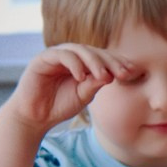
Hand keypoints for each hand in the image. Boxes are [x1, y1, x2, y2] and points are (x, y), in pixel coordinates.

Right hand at [5, 43, 133, 133]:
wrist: (35, 117)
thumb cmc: (59, 105)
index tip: (132, 73)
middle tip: (123, 73)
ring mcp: (56, 55)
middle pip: (93, 51)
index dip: (117, 63)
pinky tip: (82, 77)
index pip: (102, 57)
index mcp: (82, 63)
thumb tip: (111, 73)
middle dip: (110, 61)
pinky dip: (74, 64)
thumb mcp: (84, 95)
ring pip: (79, 50)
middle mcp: (70, 56)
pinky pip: (61, 55)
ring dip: (94, 62)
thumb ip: (95, 83)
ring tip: (103, 75)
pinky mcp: (43, 59)